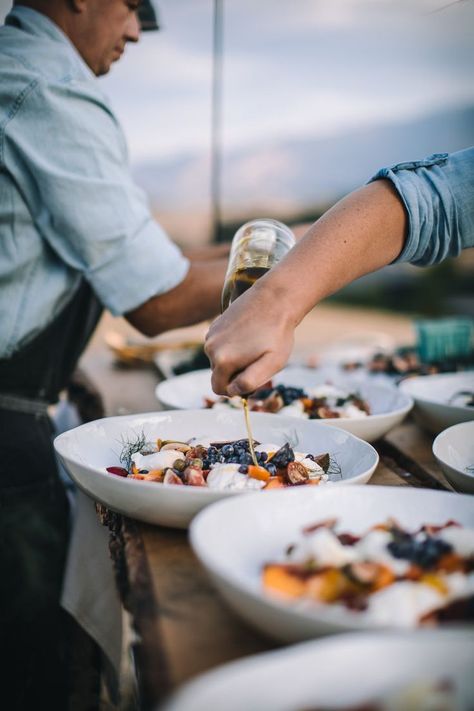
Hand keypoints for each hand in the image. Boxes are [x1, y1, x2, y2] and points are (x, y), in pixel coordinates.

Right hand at [205, 281, 295, 395]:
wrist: (275, 299)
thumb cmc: (277, 334)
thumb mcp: (272, 363)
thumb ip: (250, 382)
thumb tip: (232, 391)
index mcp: (222, 361)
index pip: (219, 389)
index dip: (236, 389)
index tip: (253, 377)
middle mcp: (211, 348)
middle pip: (219, 374)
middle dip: (235, 373)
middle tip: (257, 360)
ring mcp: (211, 335)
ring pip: (218, 359)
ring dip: (233, 358)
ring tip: (253, 345)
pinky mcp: (214, 325)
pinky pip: (219, 344)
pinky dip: (230, 345)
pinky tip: (248, 335)